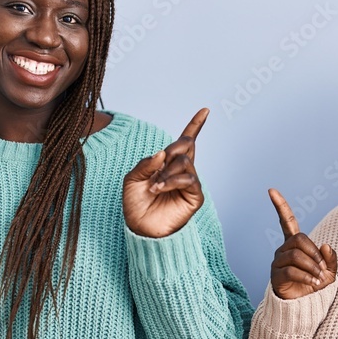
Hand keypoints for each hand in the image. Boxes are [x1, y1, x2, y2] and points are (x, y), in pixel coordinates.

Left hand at [123, 108, 207, 237]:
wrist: (140, 228)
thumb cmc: (135, 204)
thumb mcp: (132, 179)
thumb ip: (146, 163)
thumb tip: (163, 153)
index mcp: (167, 164)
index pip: (185, 141)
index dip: (195, 125)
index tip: (205, 110)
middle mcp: (180, 171)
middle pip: (186, 145)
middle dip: (174, 148)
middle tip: (162, 161)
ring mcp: (189, 183)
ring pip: (186, 162)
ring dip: (167, 172)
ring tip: (154, 187)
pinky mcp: (194, 196)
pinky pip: (189, 179)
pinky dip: (173, 181)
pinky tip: (160, 189)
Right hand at [268, 188, 336, 299]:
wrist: (303, 306)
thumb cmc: (315, 286)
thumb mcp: (330, 272)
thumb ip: (331, 258)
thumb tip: (325, 245)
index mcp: (295, 244)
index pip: (286, 221)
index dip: (280, 206)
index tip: (271, 190)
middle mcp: (283, 250)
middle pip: (300, 239)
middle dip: (314, 253)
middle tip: (322, 269)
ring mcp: (278, 262)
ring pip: (296, 255)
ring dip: (312, 267)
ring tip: (319, 279)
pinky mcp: (276, 275)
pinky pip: (292, 270)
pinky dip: (306, 276)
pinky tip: (313, 283)